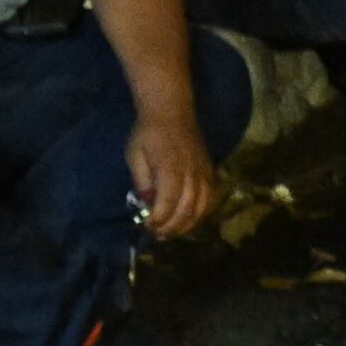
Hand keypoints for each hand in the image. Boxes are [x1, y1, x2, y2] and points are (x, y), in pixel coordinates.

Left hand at [127, 108, 219, 237]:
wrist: (171, 111)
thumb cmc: (148, 133)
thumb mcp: (134, 155)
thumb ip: (142, 181)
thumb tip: (147, 203)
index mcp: (170, 169)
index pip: (167, 203)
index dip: (158, 219)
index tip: (147, 225)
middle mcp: (191, 174)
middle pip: (186, 210)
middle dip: (171, 227)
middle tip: (157, 234)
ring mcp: (203, 173)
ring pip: (201, 208)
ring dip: (187, 225)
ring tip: (172, 232)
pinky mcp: (210, 172)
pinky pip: (211, 199)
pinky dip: (202, 213)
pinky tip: (190, 219)